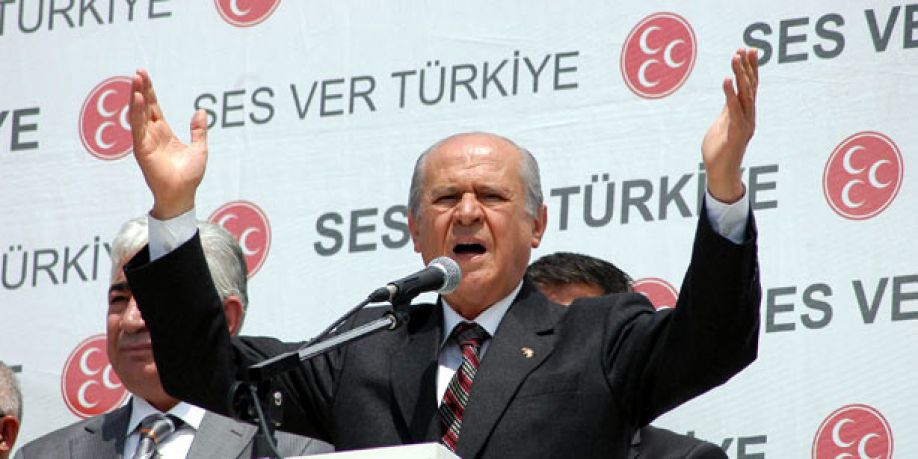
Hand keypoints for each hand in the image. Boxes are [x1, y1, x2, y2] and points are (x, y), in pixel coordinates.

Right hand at [129, 69, 207, 218]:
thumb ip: (199, 130)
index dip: (149, 92)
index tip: (144, 75)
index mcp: (164, 133)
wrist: (183, 195)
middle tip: (138, 71)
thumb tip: (201, 111)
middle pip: (144, 107)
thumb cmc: (189, 176)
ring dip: (136, 97)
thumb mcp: (199, 148)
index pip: (153, 108)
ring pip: (139, 115)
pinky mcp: (142, 150)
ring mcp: (145, 142)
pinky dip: (137, 113)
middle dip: (141, 89)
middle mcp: (152, 135)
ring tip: (135, 79)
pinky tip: (136, 99)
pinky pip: (138, 128)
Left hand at [701, 48, 758, 202]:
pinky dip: (730, 95)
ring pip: (744, 95)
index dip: (749, 68)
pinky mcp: (736, 132)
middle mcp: (748, 116)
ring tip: (735, 58)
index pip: (749, 87)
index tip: (747, 50)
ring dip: (740, 76)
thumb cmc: (719, 150)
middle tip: (743, 48)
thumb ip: (728, 109)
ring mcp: (744, 124)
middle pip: (750, 87)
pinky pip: (734, 110)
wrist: (720, 173)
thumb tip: (729, 95)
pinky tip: (727, 80)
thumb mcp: (722, 124)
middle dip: (747, 67)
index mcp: (744, 113)